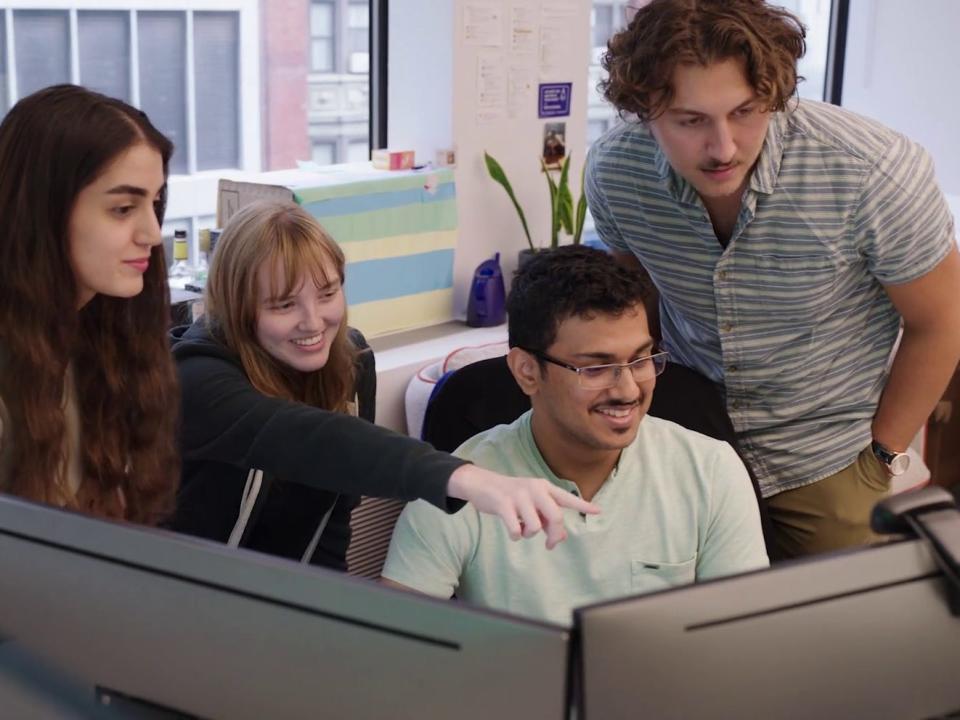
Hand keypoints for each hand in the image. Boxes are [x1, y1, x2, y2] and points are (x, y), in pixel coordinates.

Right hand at [446, 464, 599, 548]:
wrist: (482, 484)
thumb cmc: (511, 497)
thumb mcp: (531, 502)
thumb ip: (546, 517)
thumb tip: (560, 537)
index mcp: (543, 487)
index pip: (567, 498)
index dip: (583, 505)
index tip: (598, 511)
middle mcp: (534, 489)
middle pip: (555, 517)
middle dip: (554, 535)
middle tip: (550, 544)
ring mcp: (519, 496)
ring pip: (535, 527)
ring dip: (529, 534)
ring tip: (522, 529)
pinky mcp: (504, 504)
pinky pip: (516, 530)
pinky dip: (515, 536)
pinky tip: (512, 530)